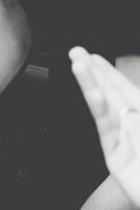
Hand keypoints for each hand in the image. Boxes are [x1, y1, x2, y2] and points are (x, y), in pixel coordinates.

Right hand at [70, 47, 139, 206]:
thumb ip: (139, 110)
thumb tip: (131, 100)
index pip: (125, 90)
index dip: (109, 72)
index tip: (93, 56)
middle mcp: (134, 128)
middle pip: (112, 94)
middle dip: (94, 71)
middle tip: (76, 51)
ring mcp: (124, 142)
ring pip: (106, 107)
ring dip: (91, 83)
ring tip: (77, 62)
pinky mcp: (115, 158)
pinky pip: (107, 129)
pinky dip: (99, 108)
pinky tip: (91, 91)